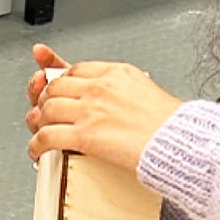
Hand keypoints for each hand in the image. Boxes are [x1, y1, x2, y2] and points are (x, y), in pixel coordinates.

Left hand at [24, 43, 182, 173]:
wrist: (183, 143)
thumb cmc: (175, 127)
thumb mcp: (149, 93)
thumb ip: (127, 93)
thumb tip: (120, 102)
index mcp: (117, 73)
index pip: (75, 69)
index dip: (57, 77)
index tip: (52, 83)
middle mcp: (100, 87)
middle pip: (56, 86)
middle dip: (46, 100)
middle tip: (45, 112)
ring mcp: (91, 110)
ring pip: (47, 109)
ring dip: (39, 122)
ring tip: (41, 131)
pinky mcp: (85, 135)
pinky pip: (48, 136)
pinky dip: (37, 144)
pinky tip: (38, 150)